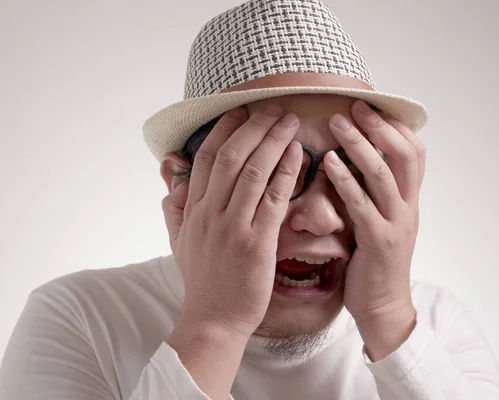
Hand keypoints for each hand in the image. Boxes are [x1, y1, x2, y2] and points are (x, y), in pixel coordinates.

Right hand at [162, 104, 301, 339]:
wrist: (214, 318)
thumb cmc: (202, 279)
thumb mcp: (178, 241)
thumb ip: (174, 206)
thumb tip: (169, 176)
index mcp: (193, 210)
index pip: (205, 159)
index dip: (224, 131)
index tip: (241, 111)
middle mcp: (210, 213)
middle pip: (230, 157)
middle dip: (253, 128)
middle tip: (274, 109)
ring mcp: (233, 227)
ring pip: (252, 172)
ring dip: (273, 142)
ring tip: (290, 122)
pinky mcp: (257, 242)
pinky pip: (273, 200)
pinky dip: (286, 173)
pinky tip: (298, 154)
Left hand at [325, 100, 425, 358]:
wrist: (384, 306)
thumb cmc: (376, 262)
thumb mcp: (382, 221)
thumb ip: (375, 193)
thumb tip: (357, 161)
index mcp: (409, 199)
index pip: (414, 152)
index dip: (395, 126)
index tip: (372, 106)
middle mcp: (408, 206)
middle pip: (403, 154)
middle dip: (379, 126)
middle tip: (354, 105)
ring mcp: (395, 223)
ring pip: (383, 174)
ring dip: (360, 145)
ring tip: (338, 124)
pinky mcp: (378, 242)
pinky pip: (362, 204)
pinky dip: (346, 181)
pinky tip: (329, 164)